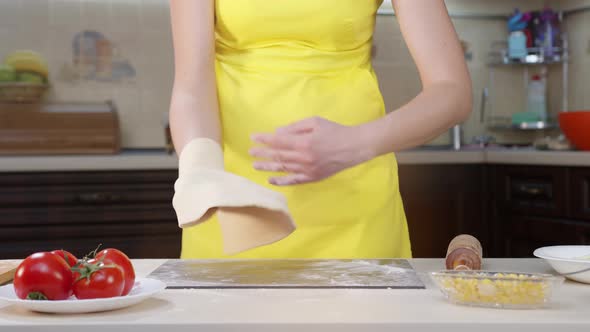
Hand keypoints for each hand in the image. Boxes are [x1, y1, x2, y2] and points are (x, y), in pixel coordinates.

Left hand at [250, 117, 372, 185]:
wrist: (354, 147)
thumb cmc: (335, 131)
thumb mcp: (315, 122)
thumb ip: (295, 127)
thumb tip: (278, 133)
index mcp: (304, 142)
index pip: (278, 141)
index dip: (264, 139)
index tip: (253, 137)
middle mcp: (303, 158)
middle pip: (278, 156)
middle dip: (262, 154)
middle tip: (250, 152)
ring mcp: (308, 170)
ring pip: (283, 169)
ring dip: (267, 167)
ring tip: (255, 165)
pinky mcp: (313, 177)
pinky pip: (294, 181)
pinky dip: (281, 181)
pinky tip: (271, 179)